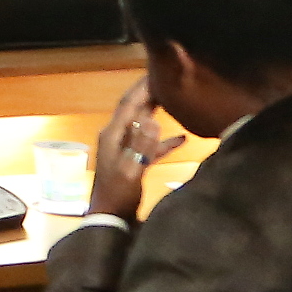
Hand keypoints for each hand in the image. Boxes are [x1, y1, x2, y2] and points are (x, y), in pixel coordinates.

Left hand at [89, 73, 179, 219]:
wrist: (109, 220)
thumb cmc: (118, 197)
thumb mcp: (130, 171)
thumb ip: (141, 145)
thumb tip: (151, 117)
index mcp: (113, 136)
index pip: (128, 104)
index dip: (142, 88)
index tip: (159, 72)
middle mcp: (116, 138)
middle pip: (134, 110)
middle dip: (149, 94)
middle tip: (168, 79)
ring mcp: (124, 150)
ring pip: (142, 125)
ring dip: (156, 113)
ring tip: (175, 101)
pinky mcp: (133, 162)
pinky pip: (149, 145)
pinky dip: (163, 140)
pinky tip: (182, 138)